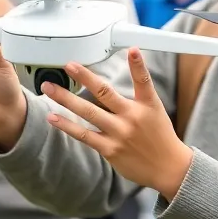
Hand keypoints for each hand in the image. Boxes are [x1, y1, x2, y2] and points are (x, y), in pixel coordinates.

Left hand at [40, 49, 193, 199]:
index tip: (132, 50)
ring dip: (66, 99)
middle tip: (69, 65)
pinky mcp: (109, 149)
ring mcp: (119, 134)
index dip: (138, 65)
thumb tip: (125, 73)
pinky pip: (84, 135)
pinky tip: (53, 117)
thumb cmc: (159, 136)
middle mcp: (132, 117)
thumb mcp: (155, 110)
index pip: (143, 81)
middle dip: (85, 77)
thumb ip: (138, 93)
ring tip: (49, 88)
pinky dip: (67, 126)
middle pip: (105, 93)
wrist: (168, 168)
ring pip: (88, 113)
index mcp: (147, 105)